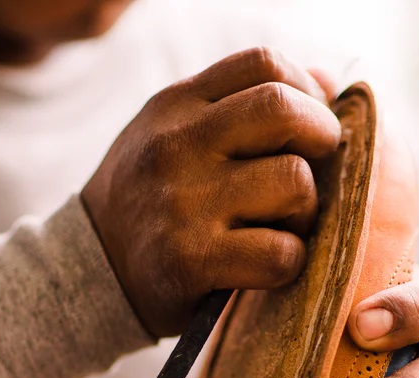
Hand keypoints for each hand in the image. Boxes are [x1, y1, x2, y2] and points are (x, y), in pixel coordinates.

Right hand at [82, 47, 341, 336]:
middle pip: (284, 111)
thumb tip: (325, 80)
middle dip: (321, 138)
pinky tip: (266, 263)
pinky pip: (280, 252)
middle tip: (315, 169)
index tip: (308, 125)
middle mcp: (175, 145)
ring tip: (282, 223)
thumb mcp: (179, 134)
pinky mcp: (190, 260)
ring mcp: (181, 202)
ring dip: (305, 210)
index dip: (306, 91)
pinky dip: (289, 262)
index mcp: (176, 105)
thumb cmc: (154, 198)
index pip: (263, 64)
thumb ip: (243, 103)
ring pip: (294, 182)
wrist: (92, 271)